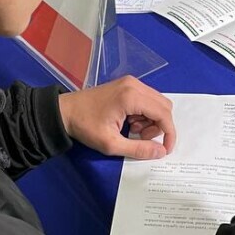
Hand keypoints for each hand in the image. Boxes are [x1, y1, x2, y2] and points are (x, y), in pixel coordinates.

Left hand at [58, 76, 175, 159]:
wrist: (65, 111)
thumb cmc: (85, 127)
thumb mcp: (111, 144)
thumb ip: (138, 149)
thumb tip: (161, 152)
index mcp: (131, 96)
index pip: (164, 114)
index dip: (169, 133)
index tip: (165, 149)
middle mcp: (135, 85)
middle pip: (164, 106)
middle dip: (159, 126)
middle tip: (142, 138)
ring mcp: (131, 82)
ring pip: (156, 103)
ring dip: (152, 120)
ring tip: (133, 131)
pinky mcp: (127, 85)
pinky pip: (147, 99)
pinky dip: (145, 113)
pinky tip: (130, 122)